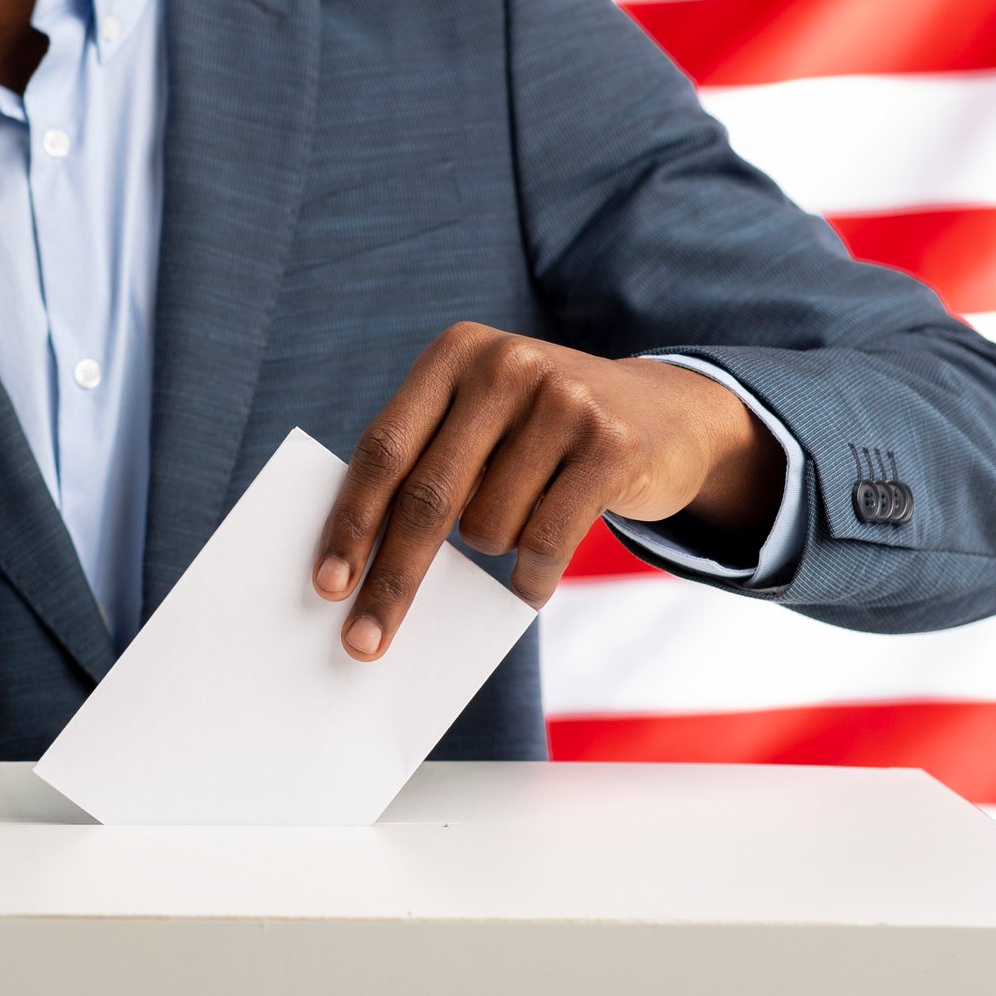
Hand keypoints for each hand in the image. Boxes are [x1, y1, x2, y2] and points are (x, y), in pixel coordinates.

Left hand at [314, 323, 785, 659]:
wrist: (669, 412)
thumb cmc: (540, 434)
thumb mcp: (481, 420)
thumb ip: (427, 464)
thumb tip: (360, 568)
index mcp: (453, 354)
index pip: (382, 449)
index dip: (350, 521)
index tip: (326, 585)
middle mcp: (505, 366)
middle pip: (427, 497)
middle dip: (392, 579)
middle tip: (364, 641)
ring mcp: (564, 400)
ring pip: (488, 527)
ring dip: (493, 549)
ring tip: (522, 517)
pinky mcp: (612, 445)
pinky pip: (547, 544)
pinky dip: (531, 580)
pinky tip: (530, 584)